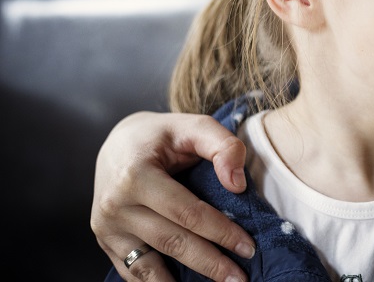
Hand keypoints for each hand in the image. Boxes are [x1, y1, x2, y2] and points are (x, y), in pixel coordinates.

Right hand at [91, 111, 254, 281]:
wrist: (118, 143)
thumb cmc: (163, 135)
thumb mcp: (193, 125)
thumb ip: (222, 146)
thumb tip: (238, 185)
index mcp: (136, 175)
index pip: (187, 212)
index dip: (220, 232)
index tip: (248, 247)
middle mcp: (116, 205)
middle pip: (172, 242)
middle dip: (210, 263)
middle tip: (240, 279)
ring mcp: (107, 228)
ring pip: (150, 266)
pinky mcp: (106, 242)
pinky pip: (133, 272)